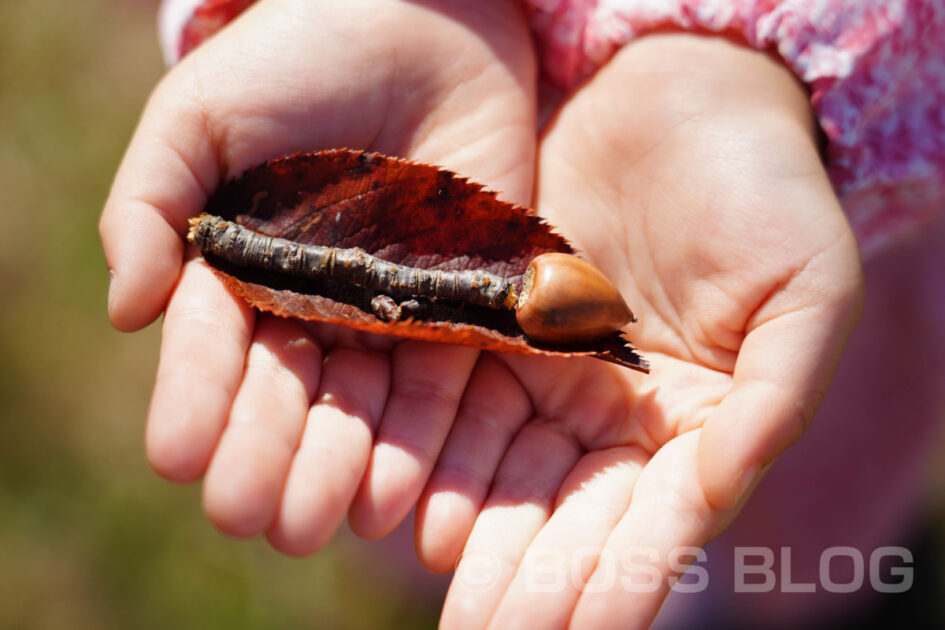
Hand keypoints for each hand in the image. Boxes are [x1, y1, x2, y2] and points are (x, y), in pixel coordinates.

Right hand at [100, 0, 537, 549]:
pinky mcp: (464, 302)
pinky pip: (444, 380)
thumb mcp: (203, 114)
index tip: (178, 457)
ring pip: (363, 404)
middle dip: (272, 455)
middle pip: (290, 394)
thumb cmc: (298, 53)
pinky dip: (425, 439)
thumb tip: (127, 310)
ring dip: (343, 467)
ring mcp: (389, 308)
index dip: (195, 403)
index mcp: (241, 266)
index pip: (213, 349)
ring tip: (324, 523)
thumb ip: (151, 203)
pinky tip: (396, 492)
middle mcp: (313, 303)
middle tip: (254, 516)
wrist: (423, 15)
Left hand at [427, 34, 863, 627]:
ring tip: (445, 581)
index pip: (652, 524)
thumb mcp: (806, 291)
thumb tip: (717, 491)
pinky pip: (461, 397)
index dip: (616, 583)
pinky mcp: (493, 323)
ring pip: (506, 469)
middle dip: (529, 578)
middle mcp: (617, 412)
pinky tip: (408, 500)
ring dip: (475, 530)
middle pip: (568, 512)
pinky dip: (437, 451)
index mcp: (695, 422)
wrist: (680, 91)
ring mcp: (551, 371)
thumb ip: (774, 398)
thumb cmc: (763, 184)